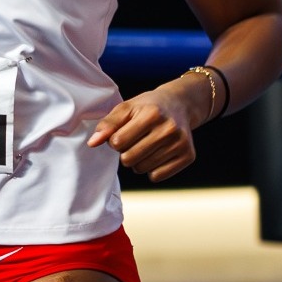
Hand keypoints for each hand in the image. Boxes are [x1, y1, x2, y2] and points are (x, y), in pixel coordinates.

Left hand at [86, 80, 207, 182]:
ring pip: (142, 169)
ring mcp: (180, 143)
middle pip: (129, 158)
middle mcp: (169, 129)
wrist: (179, 105)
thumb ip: (107, 125)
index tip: (122, 133)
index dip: (115, 140)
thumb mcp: (126, 108)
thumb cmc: (148, 107)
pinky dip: (152, 169)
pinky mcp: (188, 156)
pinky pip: (157, 177)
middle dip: (125, 152)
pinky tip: (156, 154)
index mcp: (152, 113)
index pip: (118, 142)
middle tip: (134, 140)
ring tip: (145, 146)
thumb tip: (92, 143)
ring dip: (137, 161)